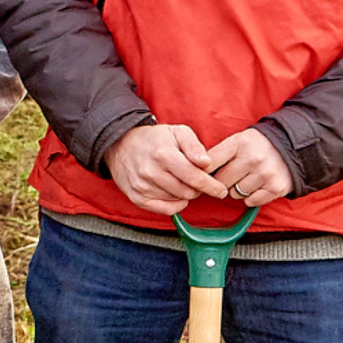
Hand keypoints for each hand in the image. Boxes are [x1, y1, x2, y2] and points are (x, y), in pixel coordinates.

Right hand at [107, 122, 228, 215]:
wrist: (121, 145)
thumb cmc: (154, 138)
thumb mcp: (177, 131)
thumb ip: (194, 146)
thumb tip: (207, 163)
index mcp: (163, 154)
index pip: (193, 176)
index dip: (211, 185)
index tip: (220, 190)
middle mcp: (150, 172)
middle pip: (187, 191)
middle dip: (199, 189)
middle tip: (198, 181)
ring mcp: (142, 187)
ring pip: (177, 200)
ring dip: (186, 194)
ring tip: (182, 182)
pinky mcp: (137, 198)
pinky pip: (165, 210)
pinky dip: (175, 205)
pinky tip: (176, 194)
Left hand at [200, 128, 293, 207]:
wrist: (292, 148)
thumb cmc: (256, 146)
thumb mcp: (238, 141)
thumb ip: (218, 154)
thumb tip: (195, 174)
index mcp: (240, 143)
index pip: (210, 161)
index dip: (201, 171)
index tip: (199, 176)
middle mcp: (253, 158)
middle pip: (220, 182)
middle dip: (220, 182)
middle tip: (227, 177)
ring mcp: (266, 173)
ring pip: (235, 194)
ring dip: (236, 190)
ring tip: (246, 178)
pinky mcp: (276, 188)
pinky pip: (250, 201)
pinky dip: (250, 197)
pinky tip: (256, 185)